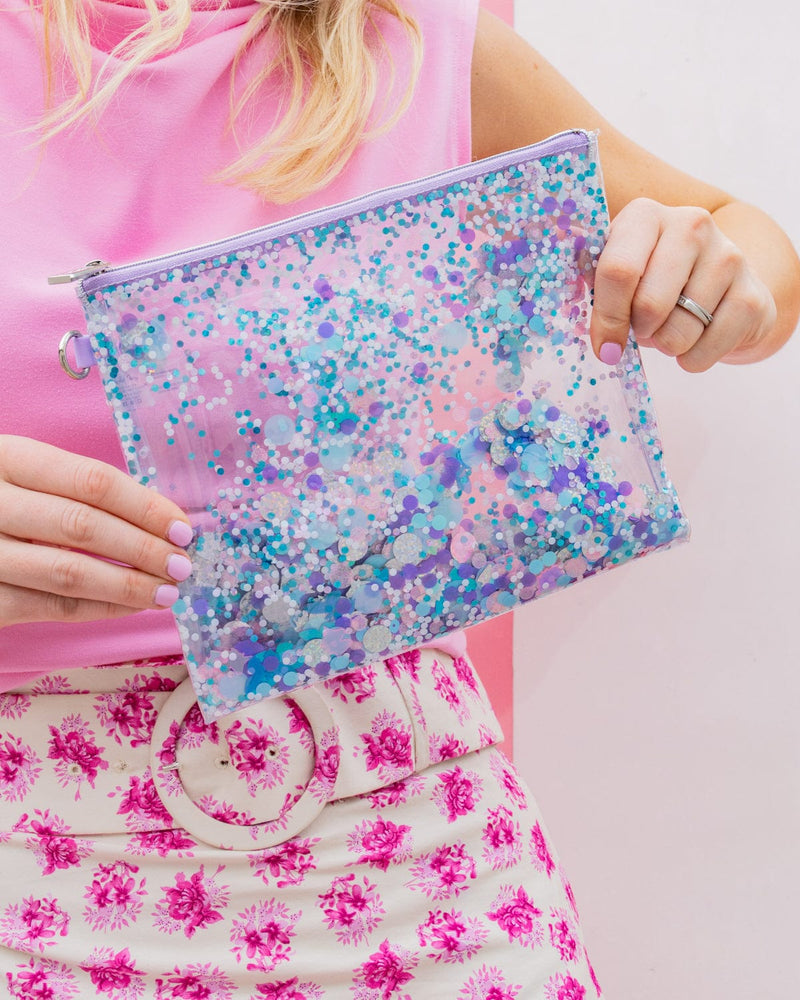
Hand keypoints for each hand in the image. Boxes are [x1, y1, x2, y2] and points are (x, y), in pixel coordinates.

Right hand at [0, 436, 193, 627]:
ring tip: (167, 591)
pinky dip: (98, 608)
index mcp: (6, 456)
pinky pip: (49, 606)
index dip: (146, 507)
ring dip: (128, 585)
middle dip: (143, 548)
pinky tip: (131, 606)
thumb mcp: (20, 473)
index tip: (184, 528)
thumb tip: (160, 518)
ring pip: (67, 571)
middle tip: (184, 565)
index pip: (92, 482)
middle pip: (83, 526)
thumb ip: (73, 488)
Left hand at [589, 198, 777, 371]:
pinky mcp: (751, 295)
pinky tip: (698, 339)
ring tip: (672, 328)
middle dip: (640, 331)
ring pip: (678, 332)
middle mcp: (692, 225)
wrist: (720, 289)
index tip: (605, 345)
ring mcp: (728, 257)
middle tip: (645, 328)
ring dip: (667, 345)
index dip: (607, 317)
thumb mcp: (620, 277)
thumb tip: (602, 343)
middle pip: (649, 304)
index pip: (618, 270)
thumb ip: (597, 294)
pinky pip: (706, 349)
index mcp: (646, 215)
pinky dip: (693, 359)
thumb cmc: (654, 283)